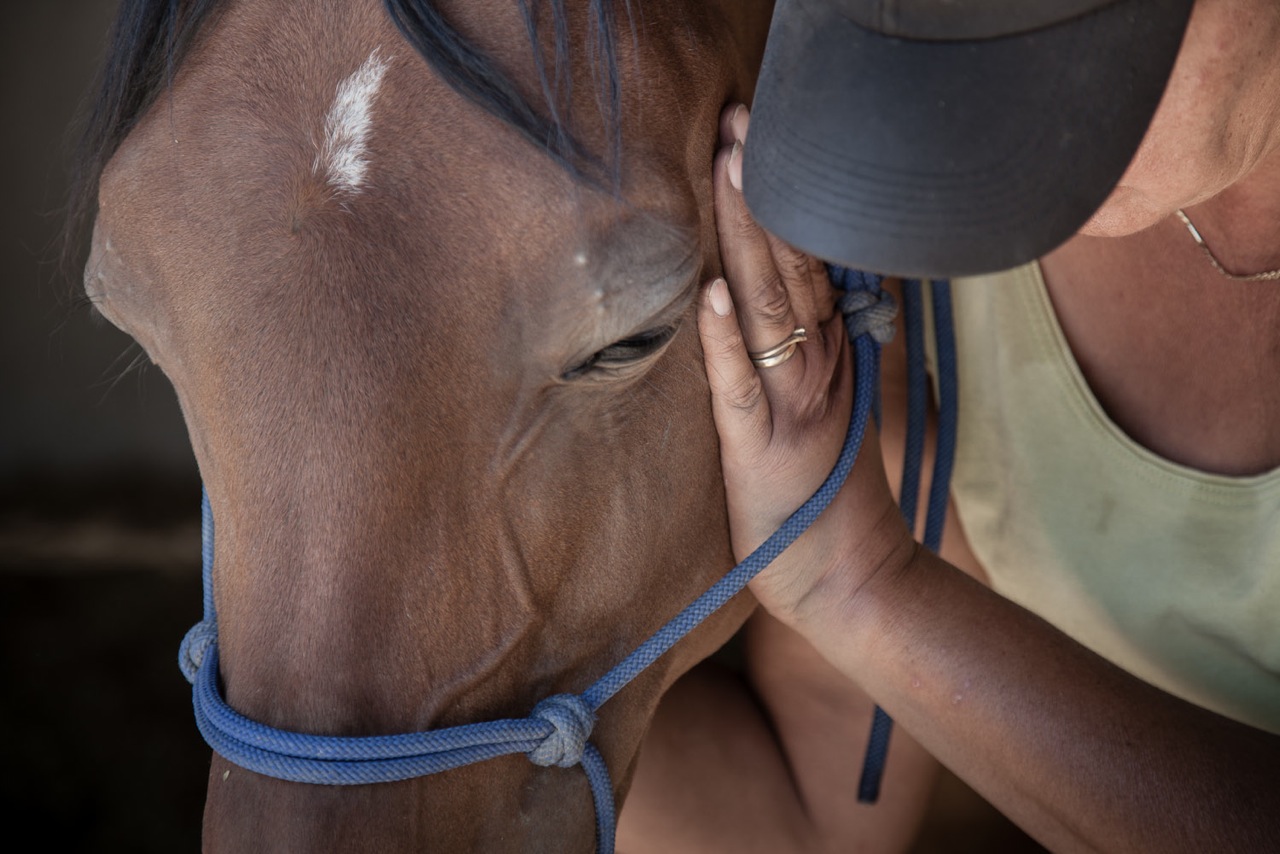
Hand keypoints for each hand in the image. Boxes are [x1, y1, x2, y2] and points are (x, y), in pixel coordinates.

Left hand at [698, 105, 909, 623]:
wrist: (855, 582)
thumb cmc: (831, 498)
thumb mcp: (833, 411)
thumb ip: (818, 354)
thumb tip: (793, 298)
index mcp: (831, 356)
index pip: (810, 260)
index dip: (784, 198)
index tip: (760, 137)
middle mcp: (818, 370)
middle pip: (790, 265)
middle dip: (760, 191)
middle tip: (740, 121)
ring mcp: (793, 408)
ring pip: (768, 308)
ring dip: (744, 237)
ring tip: (726, 170)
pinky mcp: (760, 453)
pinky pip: (738, 388)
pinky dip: (723, 340)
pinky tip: (710, 292)